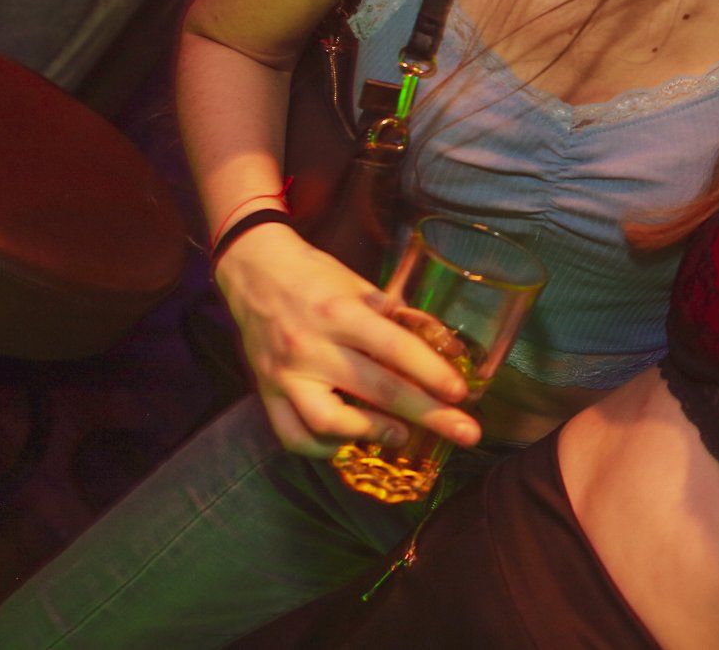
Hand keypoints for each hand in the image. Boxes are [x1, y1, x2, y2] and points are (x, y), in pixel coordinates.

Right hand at [214, 223, 481, 457]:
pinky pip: (293, 436)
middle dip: (427, 415)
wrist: (253, 271)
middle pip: (376, 390)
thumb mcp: (360, 286)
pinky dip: (324, 448)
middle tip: (465, 433)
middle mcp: (312, 347)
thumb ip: (397, 317)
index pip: (394, 348)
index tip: (461, 393)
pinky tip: (350, 441)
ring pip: (328, 422)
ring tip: (402, 436)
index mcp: (340, 313)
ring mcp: (285, 375)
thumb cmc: (315, 276)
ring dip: (372, 434)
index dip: (431, 373)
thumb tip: (442, 347)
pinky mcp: (266, 393)